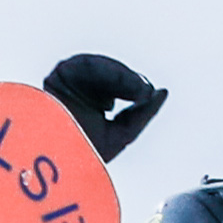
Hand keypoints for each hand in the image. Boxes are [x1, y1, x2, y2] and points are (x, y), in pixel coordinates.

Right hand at [45, 54, 167, 158]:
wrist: (59, 158)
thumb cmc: (86, 153)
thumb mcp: (124, 134)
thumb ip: (143, 113)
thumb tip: (162, 92)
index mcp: (91, 106)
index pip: (119, 90)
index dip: (135, 91)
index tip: (148, 96)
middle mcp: (78, 91)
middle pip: (112, 78)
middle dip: (132, 84)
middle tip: (145, 92)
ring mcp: (68, 82)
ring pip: (102, 69)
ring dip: (123, 77)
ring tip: (137, 90)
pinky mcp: (60, 74)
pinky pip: (88, 64)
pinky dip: (108, 71)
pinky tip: (118, 84)